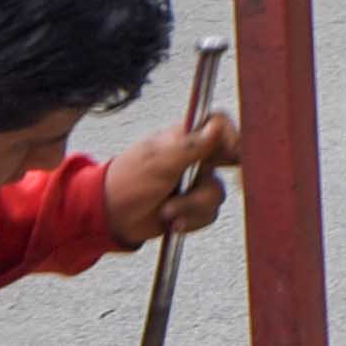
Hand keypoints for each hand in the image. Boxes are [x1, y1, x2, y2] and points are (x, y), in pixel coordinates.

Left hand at [102, 111, 239, 248]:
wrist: (112, 218)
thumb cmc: (126, 183)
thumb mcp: (158, 162)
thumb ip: (189, 146)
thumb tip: (215, 127)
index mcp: (184, 138)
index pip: (218, 124)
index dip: (231, 136)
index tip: (234, 156)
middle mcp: (193, 158)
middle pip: (225, 164)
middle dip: (208, 185)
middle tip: (200, 191)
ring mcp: (193, 182)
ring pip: (216, 194)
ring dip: (192, 207)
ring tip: (167, 211)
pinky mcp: (193, 206)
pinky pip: (209, 214)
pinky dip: (192, 221)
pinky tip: (173, 221)